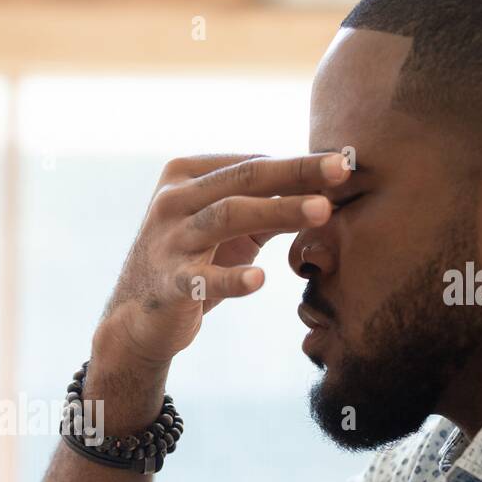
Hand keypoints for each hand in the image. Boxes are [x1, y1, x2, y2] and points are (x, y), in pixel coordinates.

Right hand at [95, 152, 348, 369]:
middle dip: (296, 171)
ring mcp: (168, 240)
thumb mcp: (229, 229)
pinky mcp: (167, 284)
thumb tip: (328, 185)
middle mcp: (172, 200)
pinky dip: (232, 279)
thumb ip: (269, 206)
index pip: (251, 163)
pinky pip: (202, 279)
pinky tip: (259, 280)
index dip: (299, 164)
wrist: (137, 318)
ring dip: (278, 210)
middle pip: (243, 178)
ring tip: (322, 211)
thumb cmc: (192, 263)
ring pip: (226, 215)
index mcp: (185, 175)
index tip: (344, 164)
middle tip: (341, 168)